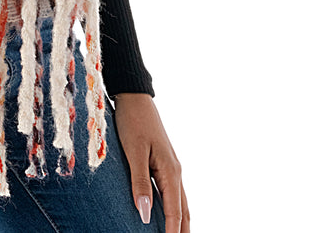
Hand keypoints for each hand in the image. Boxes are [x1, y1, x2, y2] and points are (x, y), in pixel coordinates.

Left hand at [112, 92, 189, 231]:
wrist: (134, 96)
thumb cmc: (132, 121)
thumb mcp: (134, 152)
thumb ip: (140, 183)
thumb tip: (146, 216)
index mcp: (170, 171)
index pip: (175, 213)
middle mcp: (175, 171)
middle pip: (184, 211)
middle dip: (183, 231)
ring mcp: (171, 166)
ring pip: (180, 202)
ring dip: (181, 222)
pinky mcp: (163, 161)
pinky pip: (172, 192)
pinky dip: (174, 208)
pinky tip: (167, 214)